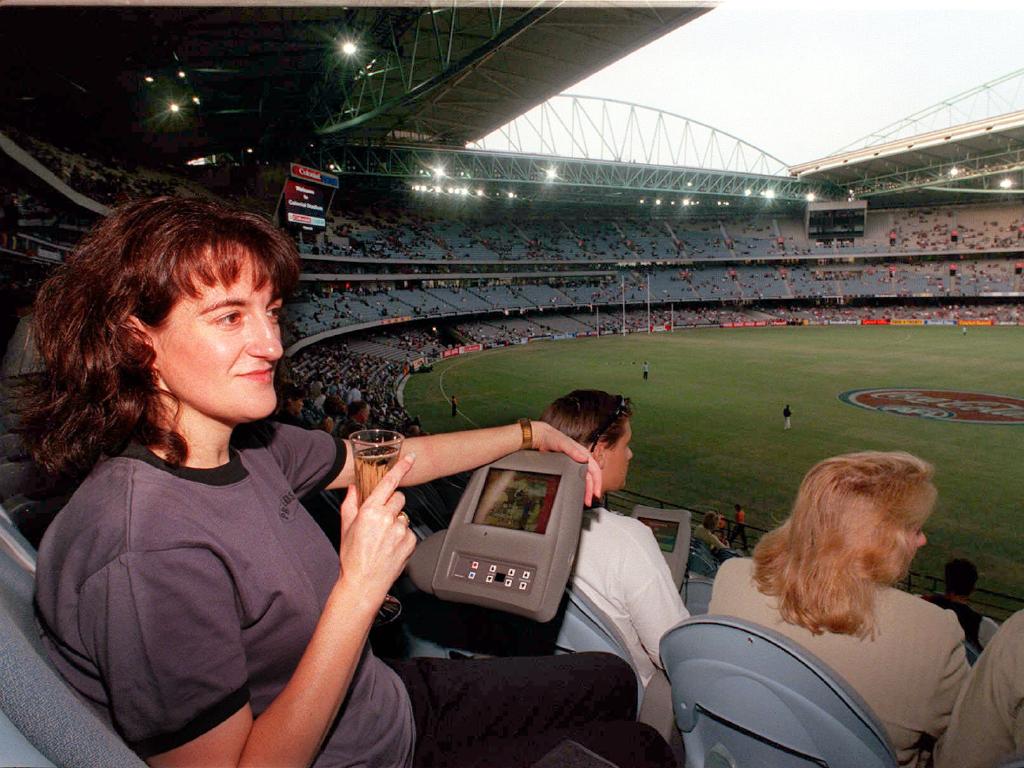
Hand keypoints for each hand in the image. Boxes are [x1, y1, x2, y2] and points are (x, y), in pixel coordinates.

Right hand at [338, 454, 417, 604]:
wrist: (363, 583)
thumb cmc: (352, 558)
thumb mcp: (346, 527)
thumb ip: (350, 504)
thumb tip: (353, 488)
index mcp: (370, 511)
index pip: (389, 483)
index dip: (401, 468)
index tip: (410, 458)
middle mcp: (387, 518)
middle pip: (399, 498)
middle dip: (391, 505)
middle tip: (381, 520)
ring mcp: (400, 531)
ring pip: (404, 516)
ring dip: (396, 522)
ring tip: (383, 539)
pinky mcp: (410, 542)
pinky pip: (409, 531)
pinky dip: (402, 537)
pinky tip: (390, 547)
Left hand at [531, 421, 601, 504]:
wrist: (541, 438)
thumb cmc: (553, 438)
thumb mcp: (563, 444)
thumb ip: (573, 451)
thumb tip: (584, 458)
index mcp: (583, 454)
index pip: (595, 470)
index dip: (597, 482)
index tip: (596, 492)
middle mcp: (581, 460)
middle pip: (590, 478)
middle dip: (591, 490)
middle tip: (588, 501)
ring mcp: (575, 464)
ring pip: (584, 480)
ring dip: (585, 490)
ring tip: (584, 500)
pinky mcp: (568, 467)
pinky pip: (577, 479)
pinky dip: (579, 486)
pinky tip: (577, 492)